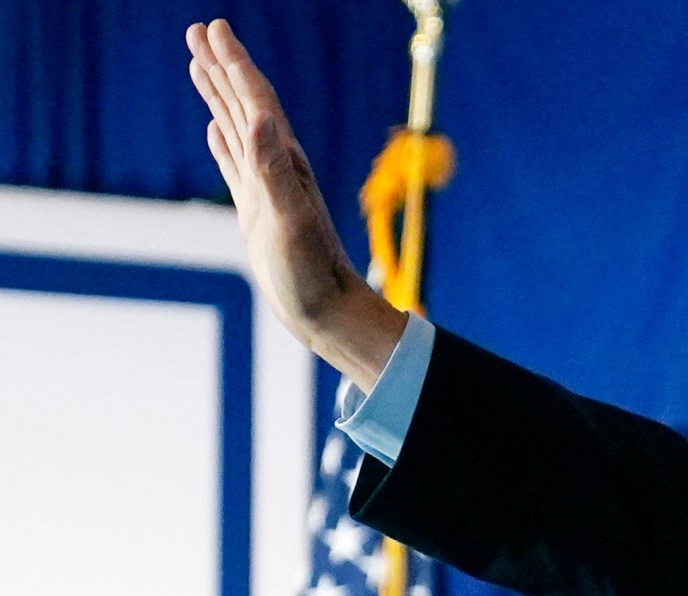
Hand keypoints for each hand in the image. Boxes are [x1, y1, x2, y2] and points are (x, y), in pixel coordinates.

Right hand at [186, 19, 403, 387]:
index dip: (233, 63)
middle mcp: (277, 169)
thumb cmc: (312, 273)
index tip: (212, 27)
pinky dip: (224, 143)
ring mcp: (266, 189)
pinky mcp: (258, 213)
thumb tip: (258, 119)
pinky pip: (236, 165)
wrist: (328, 313)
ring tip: (198, 64)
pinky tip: (216, 130)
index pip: (256, 100)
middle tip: (197, 29)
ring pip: (237, 128)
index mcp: (284, 163)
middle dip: (221, 66)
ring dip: (218, 95)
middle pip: (244, 103)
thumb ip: (273, 170)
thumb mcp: (290, 220)